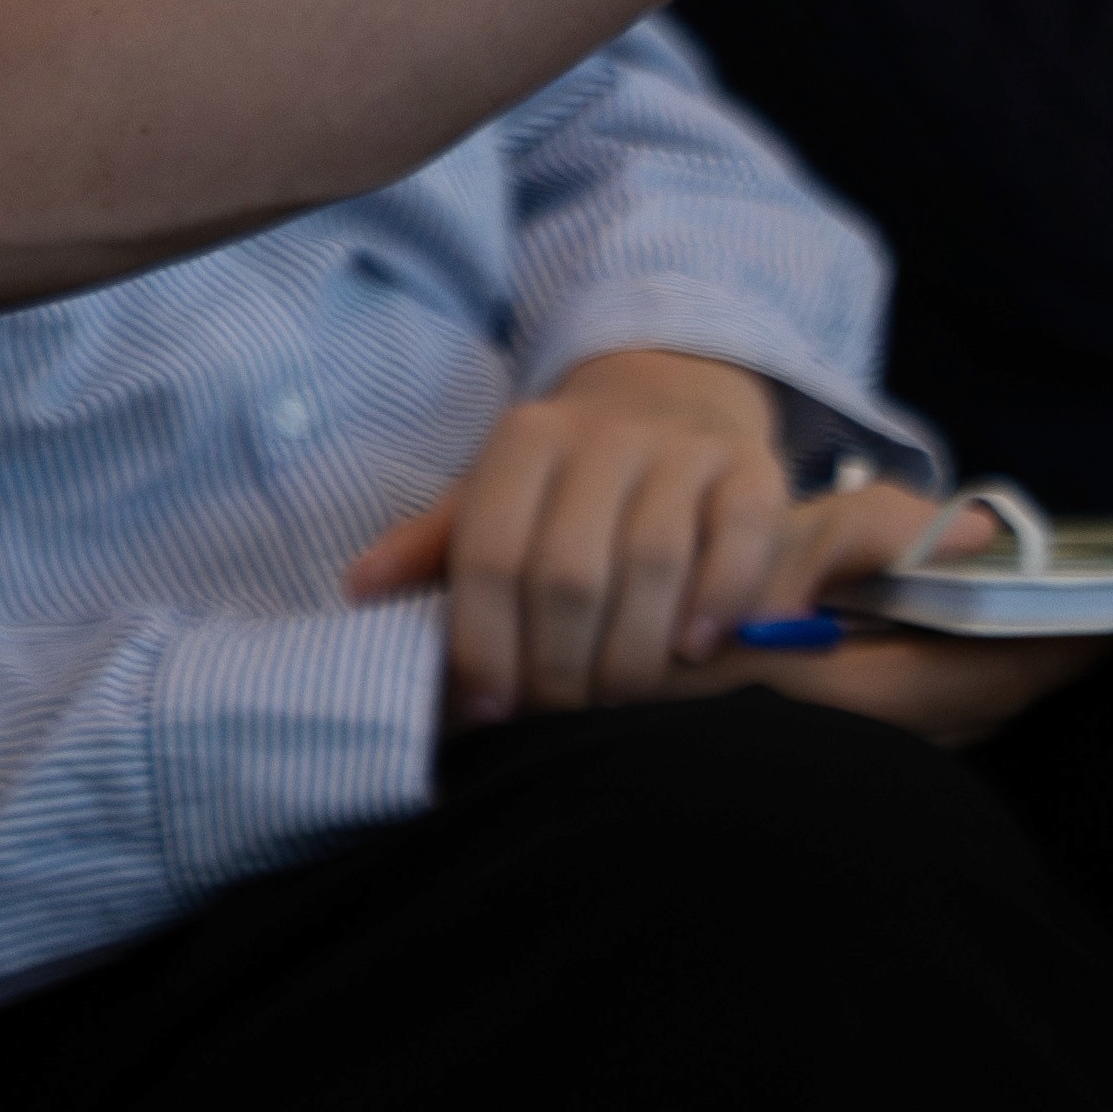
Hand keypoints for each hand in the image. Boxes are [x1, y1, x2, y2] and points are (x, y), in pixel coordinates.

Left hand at [341, 355, 971, 725]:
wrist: (671, 393)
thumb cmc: (567, 474)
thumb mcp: (492, 491)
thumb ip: (433, 544)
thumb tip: (358, 589)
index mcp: (525, 438)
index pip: (489, 550)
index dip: (482, 641)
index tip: (486, 710)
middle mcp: (603, 434)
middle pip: (569, 570)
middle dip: (557, 666)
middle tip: (558, 718)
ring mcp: (683, 449)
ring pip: (653, 562)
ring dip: (631, 654)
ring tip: (618, 703)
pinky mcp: (754, 468)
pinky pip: (742, 538)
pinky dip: (721, 602)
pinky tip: (696, 652)